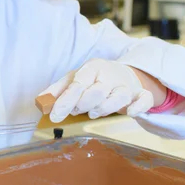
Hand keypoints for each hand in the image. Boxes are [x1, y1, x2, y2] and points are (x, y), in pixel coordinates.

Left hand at [37, 59, 153, 121]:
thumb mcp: (74, 79)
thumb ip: (58, 90)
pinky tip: (129, 113)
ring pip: (119, 97)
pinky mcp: (140, 95)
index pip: (77, 84)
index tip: (54, 116)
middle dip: (84, 104)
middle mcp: (110, 74)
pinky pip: (143, 100)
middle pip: (97, 91)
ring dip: (104, 109)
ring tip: (94, 113)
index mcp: (92, 68)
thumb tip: (40, 102)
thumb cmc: (94, 79)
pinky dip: (138, 107)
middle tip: (78, 110)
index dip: (65, 102)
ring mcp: (126, 85)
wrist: (122, 74)